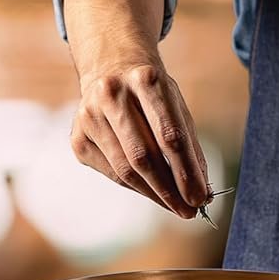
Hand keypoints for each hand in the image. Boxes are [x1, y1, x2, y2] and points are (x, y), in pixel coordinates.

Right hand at [70, 58, 209, 217]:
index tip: (199, 198)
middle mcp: (112, 93)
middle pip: (143, 156)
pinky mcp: (78, 137)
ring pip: (125, 170)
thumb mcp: (175, 106)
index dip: (186, 172)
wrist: (110, 70)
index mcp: (145, 79)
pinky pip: (111, 172)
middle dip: (169, 189)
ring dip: (153, 193)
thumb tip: (200, 192)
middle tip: (188, 210)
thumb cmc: (151, 95)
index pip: (169, 136)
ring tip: (174, 205)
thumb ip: (189, 147)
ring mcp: (89, 115)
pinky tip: (149, 188)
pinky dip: (134, 186)